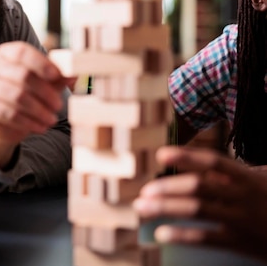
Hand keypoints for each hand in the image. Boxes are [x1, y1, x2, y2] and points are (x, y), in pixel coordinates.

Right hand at [0, 41, 74, 167]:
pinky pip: (8, 114)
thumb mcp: (45, 83)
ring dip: (38, 110)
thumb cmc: (28, 94)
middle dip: (44, 92)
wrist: (5, 120)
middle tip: (59, 106)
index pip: (21, 52)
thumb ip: (57, 77)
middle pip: (21, 75)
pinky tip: (40, 127)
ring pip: (16, 96)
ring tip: (52, 119)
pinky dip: (28, 122)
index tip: (57, 76)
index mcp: (6, 53)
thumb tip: (74, 75)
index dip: (41, 64)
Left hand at [133, 145, 266, 261]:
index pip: (214, 162)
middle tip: (145, 190)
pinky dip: (182, 235)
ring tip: (142, 207)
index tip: (161, 154)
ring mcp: (242, 221)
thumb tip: (204, 169)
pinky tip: (161, 233)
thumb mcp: (264, 180)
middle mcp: (245, 197)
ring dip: (166, 208)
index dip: (187, 156)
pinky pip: (207, 239)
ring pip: (198, 211)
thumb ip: (235, 174)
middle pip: (199, 187)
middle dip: (167, 188)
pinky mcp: (242, 243)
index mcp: (250, 178)